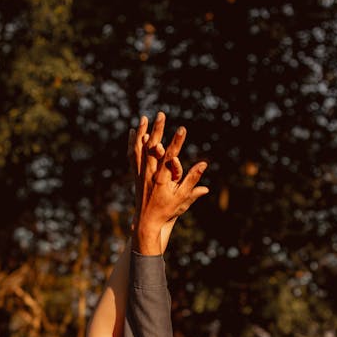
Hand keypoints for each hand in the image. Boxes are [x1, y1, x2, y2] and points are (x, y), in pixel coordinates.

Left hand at [128, 112, 208, 254]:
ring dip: (142, 132)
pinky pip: (132, 156)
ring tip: (144, 118)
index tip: (182, 128)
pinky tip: (134, 132)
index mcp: (162, 179)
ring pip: (139, 149)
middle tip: (161, 114)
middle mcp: (149, 174)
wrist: (147, 222)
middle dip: (157, 129)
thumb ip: (193, 180)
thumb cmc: (167, 211)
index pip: (170, 156)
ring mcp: (140, 174)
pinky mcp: (136, 175)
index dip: (176, 142)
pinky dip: (133, 143)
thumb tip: (204, 165)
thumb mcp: (183, 198)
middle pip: (152, 147)